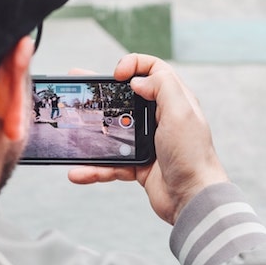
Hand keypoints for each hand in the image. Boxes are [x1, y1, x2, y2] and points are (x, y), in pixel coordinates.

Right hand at [68, 54, 227, 224]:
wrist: (192, 199)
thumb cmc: (192, 157)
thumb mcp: (181, 112)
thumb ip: (162, 87)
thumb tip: (138, 80)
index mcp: (174, 101)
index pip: (153, 70)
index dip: (133, 65)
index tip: (116, 75)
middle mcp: (160, 118)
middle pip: (126, 97)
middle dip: (101, 93)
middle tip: (80, 86)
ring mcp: (147, 142)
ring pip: (113, 132)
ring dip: (92, 135)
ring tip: (73, 133)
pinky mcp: (138, 165)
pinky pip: (110, 162)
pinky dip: (95, 168)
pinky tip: (80, 171)